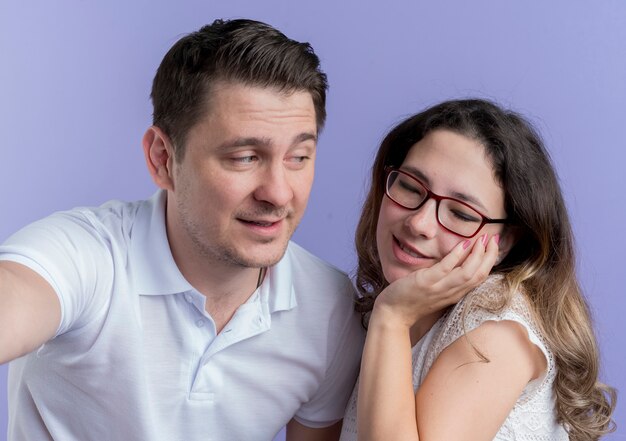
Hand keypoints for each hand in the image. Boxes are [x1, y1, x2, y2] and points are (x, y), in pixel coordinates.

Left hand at [373, 234, 498, 328]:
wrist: (393, 314)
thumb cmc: (412, 300)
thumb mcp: (436, 290)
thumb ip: (447, 278)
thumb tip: (457, 259)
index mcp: (455, 294)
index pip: (480, 277)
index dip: (490, 261)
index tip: (494, 245)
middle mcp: (451, 293)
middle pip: (479, 275)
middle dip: (490, 255)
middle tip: (495, 238)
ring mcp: (439, 288)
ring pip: (467, 273)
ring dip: (478, 255)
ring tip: (483, 238)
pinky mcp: (426, 283)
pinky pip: (446, 269)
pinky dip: (457, 256)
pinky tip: (464, 243)